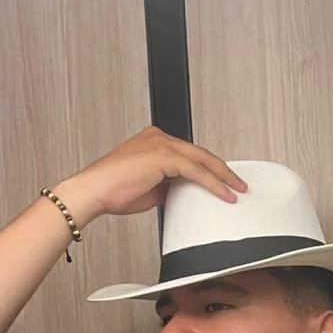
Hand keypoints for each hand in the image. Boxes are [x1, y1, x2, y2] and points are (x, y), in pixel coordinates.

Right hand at [55, 127, 246, 224]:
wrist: (94, 192)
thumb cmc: (113, 191)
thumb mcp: (148, 190)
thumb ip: (167, 187)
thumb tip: (182, 194)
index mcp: (154, 142)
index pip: (189, 154)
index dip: (209, 169)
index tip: (222, 182)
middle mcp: (159, 138)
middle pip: (200, 153)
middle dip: (222, 170)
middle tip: (239, 184)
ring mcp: (161, 144)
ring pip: (201, 159)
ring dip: (223, 176)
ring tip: (237, 190)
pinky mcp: (163, 156)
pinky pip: (195, 171)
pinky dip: (212, 183)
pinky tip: (223, 194)